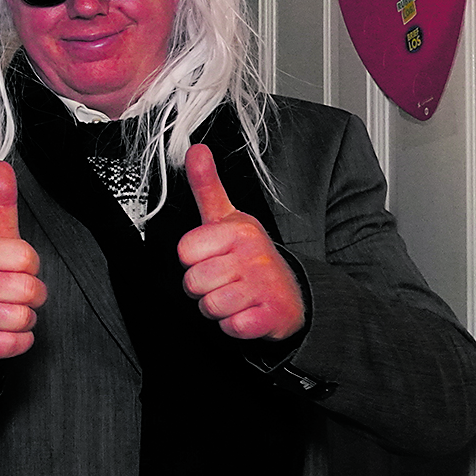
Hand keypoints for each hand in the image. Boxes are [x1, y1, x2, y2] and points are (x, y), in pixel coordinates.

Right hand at [0, 162, 46, 365]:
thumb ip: (2, 203)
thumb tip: (0, 165)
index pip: (27, 257)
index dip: (29, 265)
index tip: (14, 267)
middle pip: (30, 289)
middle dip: (32, 295)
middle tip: (13, 293)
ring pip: (25, 317)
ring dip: (25, 319)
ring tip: (6, 311)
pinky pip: (17, 343)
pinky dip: (18, 341)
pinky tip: (2, 331)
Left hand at [178, 144, 304, 340]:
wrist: (290, 294)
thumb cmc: (249, 255)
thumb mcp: (227, 217)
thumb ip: (206, 185)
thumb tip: (195, 149)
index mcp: (238, 230)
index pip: (185, 251)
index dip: (192, 259)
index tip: (211, 257)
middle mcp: (252, 255)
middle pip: (193, 281)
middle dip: (202, 288)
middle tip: (224, 280)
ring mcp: (264, 286)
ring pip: (210, 305)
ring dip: (217, 308)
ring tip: (235, 296)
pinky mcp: (271, 316)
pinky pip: (231, 326)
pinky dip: (234, 326)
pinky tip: (247, 312)